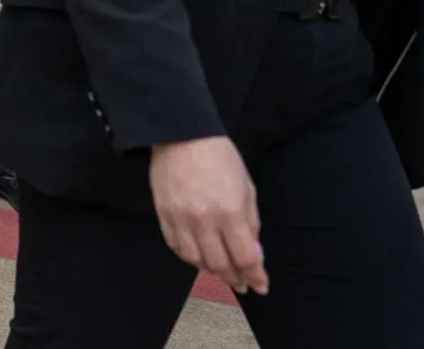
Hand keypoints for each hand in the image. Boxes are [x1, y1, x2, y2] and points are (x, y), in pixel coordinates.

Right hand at [149, 136, 267, 295]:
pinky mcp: (163, 215)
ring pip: (196, 260)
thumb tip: (253, 253)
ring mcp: (180, 219)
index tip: (260, 286)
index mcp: (231, 212)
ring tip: (220, 272)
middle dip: (234, 278)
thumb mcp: (247, 188)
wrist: (182, 136)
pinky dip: (189, 257)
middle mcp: (205, 221)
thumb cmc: (220, 158)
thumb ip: (251, 223)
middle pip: (220, 264)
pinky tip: (198, 257)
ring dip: (211, 271)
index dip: (255, 276)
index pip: (245, 257)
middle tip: (241, 283)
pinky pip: (176, 246)